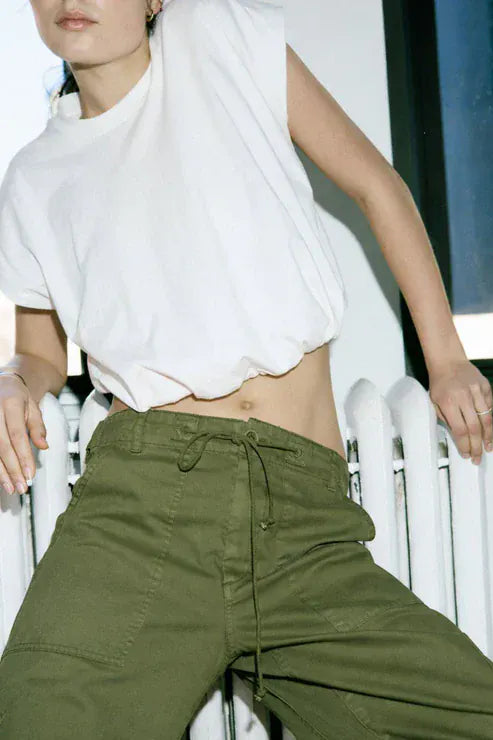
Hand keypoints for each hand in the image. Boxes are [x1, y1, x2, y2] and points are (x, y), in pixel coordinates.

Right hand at [0, 374, 48, 494]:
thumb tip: (43, 446)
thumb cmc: (19, 397)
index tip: (30, 474)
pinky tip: (1, 478)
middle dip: (13, 469)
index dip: (23, 456)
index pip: (17, 435)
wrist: (1, 384)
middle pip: (2, 446)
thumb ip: (37, 427)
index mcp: (10, 404)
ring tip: (12, 488)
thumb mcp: (33, 407)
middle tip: (22, 487)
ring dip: (1, 472)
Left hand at [428, 359, 492, 464]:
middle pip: (474, 428)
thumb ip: (445, 419)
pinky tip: (488, 430)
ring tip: (488, 448)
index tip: (467, 454)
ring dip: (488, 436)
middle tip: (478, 457)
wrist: (448, 360)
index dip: (465, 445)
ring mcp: (476, 391)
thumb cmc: (439, 383)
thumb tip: (457, 437)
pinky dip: (490, 419)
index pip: (460, 430)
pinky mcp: (485, 386)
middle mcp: (463, 397)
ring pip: (486, 418)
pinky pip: (489, 406)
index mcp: (448, 402)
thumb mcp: (435, 402)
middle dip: (477, 446)